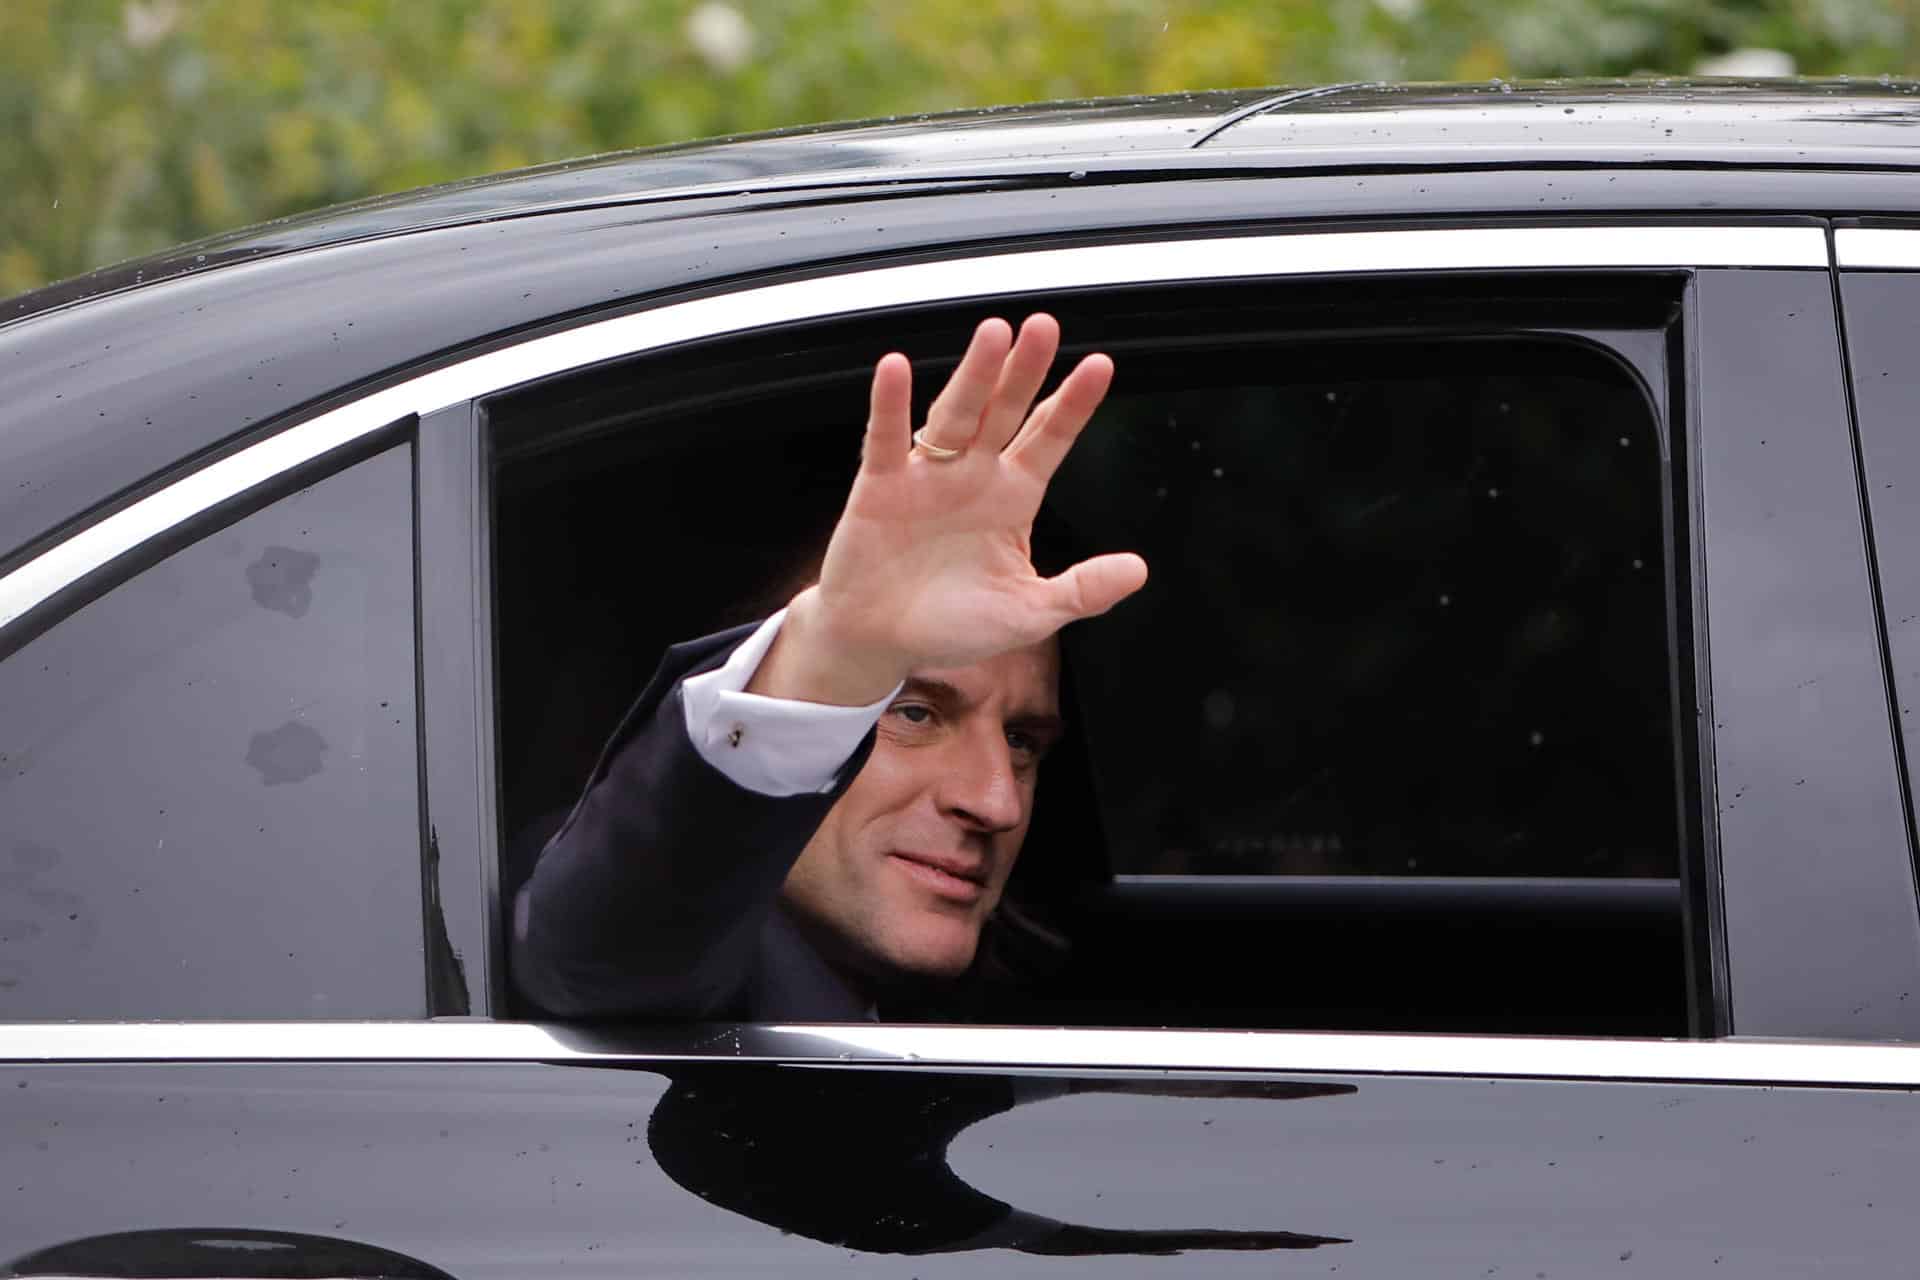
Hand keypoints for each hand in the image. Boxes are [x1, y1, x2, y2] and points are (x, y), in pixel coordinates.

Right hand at [749, 313, 1147, 705]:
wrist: (880, 642)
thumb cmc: (950, 626)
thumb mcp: (1028, 613)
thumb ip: (1082, 590)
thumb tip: (1138, 570)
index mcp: (1013, 498)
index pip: (1050, 439)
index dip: (1074, 404)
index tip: (1100, 365)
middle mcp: (973, 476)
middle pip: (1005, 412)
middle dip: (1025, 371)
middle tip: (1045, 326)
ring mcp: (926, 476)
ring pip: (954, 416)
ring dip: (973, 376)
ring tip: (993, 336)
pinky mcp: (879, 487)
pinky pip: (884, 440)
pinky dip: (888, 405)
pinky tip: (894, 369)